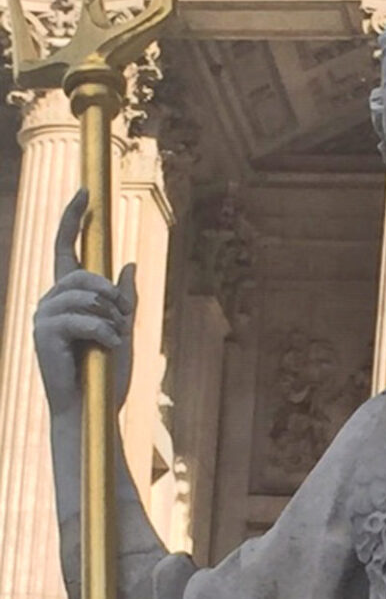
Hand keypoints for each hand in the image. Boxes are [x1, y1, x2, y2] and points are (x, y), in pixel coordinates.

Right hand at [34, 189, 136, 416]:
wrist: (93, 407)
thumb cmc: (106, 373)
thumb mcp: (123, 329)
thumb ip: (124, 298)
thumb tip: (128, 264)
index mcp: (69, 297)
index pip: (66, 247)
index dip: (73, 219)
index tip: (85, 192)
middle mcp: (51, 301)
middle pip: (82, 272)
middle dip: (109, 296)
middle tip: (118, 324)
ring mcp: (44, 316)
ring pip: (84, 294)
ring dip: (109, 317)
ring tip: (111, 340)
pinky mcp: (44, 333)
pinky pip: (82, 317)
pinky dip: (103, 332)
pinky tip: (106, 347)